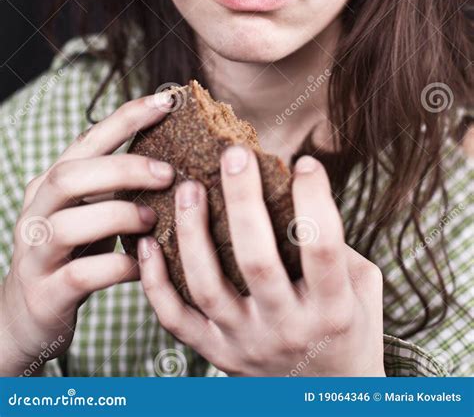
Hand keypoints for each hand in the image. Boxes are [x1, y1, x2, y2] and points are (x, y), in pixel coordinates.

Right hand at [0, 92, 175, 375]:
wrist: (28, 317)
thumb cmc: (74, 254)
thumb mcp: (91, 211)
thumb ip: (117, 184)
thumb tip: (179, 153)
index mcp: (51, 184)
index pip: (87, 140)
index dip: (126, 118)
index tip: (166, 101)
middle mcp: (37, 212)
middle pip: (70, 175)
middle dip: (123, 168)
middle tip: (168, 174)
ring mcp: (37, 253)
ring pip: (69, 224)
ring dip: (119, 217)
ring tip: (154, 220)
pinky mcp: (46, 293)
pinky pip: (81, 275)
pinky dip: (119, 267)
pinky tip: (145, 267)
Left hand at [138, 146, 385, 376]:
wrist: (325, 401)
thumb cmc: (348, 329)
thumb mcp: (361, 289)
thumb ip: (335, 245)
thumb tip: (292, 186)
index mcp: (332, 310)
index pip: (323, 249)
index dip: (314, 201)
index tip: (304, 163)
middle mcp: (287, 329)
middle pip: (256, 261)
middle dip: (243, 201)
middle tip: (234, 155)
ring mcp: (245, 344)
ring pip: (207, 286)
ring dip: (193, 232)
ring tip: (188, 187)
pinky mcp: (214, 352)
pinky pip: (175, 318)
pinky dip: (154, 280)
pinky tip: (148, 241)